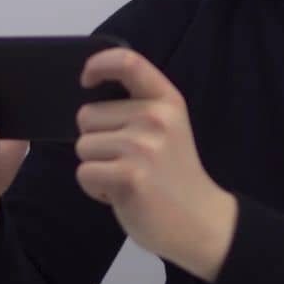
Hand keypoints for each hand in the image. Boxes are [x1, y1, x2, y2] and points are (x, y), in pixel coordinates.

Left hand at [74, 48, 237, 282]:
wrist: (201, 221)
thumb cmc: (174, 175)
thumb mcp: (168, 128)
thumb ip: (138, 108)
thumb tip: (89, 96)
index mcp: (167, 100)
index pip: (127, 62)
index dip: (99, 64)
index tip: (87, 79)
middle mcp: (156, 118)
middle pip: (87, 116)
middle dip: (97, 140)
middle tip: (129, 161)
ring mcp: (142, 147)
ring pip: (83, 146)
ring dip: (97, 166)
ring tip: (129, 177)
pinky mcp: (128, 177)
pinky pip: (85, 173)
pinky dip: (96, 188)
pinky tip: (124, 193)